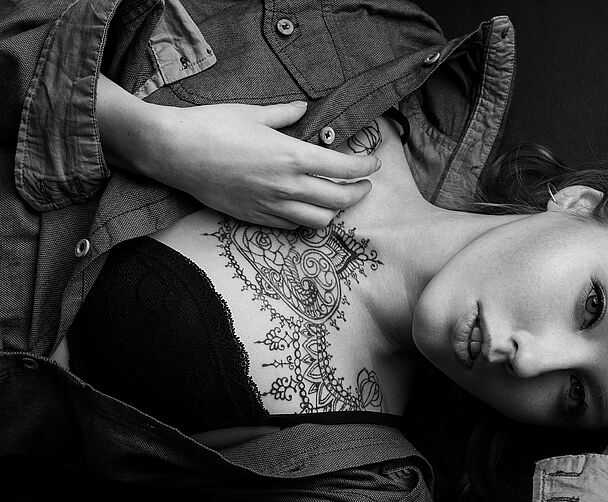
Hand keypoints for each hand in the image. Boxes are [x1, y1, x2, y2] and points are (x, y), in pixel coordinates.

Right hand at [97, 75, 379, 228]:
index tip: (374, 164)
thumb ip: (284, 115)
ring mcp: (270, 205)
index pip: (343, 168)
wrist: (173, 152)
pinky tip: (305, 209)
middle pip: (338, 201)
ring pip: (318, 221)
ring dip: (333, 211)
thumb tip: (303, 109)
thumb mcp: (252, 113)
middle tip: (363, 185)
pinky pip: (291, 226)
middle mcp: (286, 186)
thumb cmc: (211, 126)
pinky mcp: (254, 217)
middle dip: (358, 193)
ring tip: (335, 200)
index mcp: (291, 156)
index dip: (364, 167)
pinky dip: (305, 220)